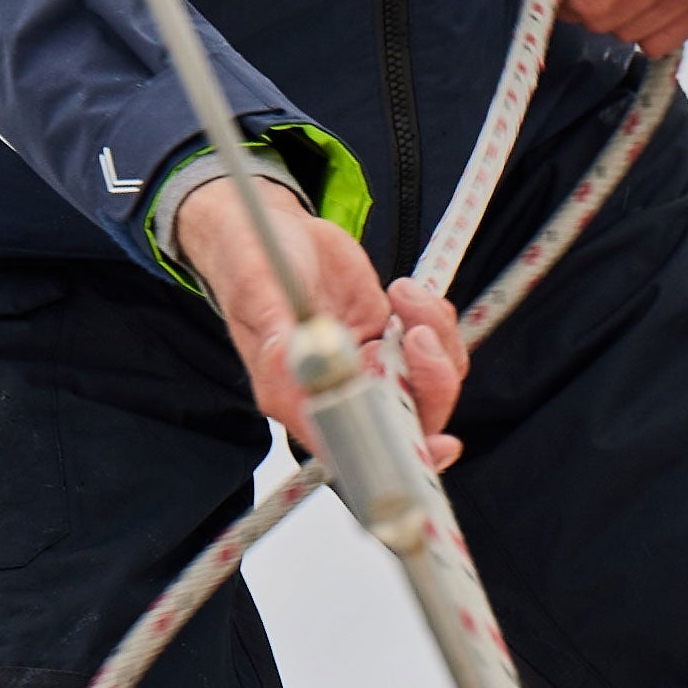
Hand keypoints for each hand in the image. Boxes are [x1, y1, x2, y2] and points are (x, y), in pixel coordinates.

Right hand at [175, 178, 467, 467]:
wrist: (269, 230)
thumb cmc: (248, 264)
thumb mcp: (256, 290)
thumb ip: (277, 331)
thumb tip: (300, 361)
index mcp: (297, 399)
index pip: (354, 449)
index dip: (400, 456)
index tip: (439, 443)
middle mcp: (336, 391)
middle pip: (407, 420)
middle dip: (431, 382)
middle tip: (417, 334)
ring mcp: (366, 365)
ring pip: (429, 380)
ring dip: (435, 339)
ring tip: (404, 297)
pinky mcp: (386, 337)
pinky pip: (433, 345)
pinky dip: (433, 319)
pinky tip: (402, 293)